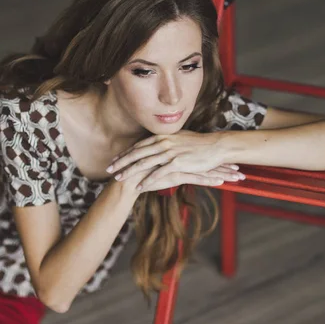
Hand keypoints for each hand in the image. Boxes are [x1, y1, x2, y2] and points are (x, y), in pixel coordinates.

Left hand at [107, 130, 243, 189]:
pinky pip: (159, 173)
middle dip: (122, 162)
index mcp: (162, 137)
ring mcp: (170, 152)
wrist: (216, 146)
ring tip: (119, 179)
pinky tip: (140, 187)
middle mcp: (163, 143)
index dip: (126, 153)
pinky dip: (147, 180)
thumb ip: (167, 141)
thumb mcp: (179, 138)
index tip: (115, 159)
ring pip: (144, 163)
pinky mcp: (178, 163)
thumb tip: (158, 143)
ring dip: (130, 171)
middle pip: (137, 153)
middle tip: (109, 169)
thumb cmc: (199, 144)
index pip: (139, 146)